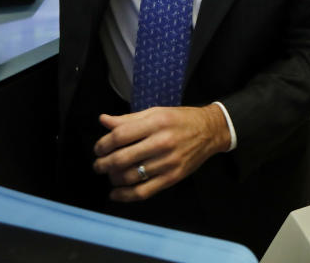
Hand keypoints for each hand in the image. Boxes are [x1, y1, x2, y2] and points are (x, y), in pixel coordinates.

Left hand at [92, 104, 230, 201]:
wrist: (211, 131)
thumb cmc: (181, 120)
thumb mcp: (156, 112)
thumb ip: (129, 119)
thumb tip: (103, 120)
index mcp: (156, 123)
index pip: (120, 136)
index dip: (103, 144)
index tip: (99, 149)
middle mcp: (162, 142)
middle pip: (121, 158)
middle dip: (103, 164)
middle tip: (99, 165)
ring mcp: (168, 162)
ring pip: (129, 177)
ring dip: (113, 178)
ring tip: (110, 174)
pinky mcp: (172, 177)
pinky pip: (143, 192)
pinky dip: (125, 196)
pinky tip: (116, 194)